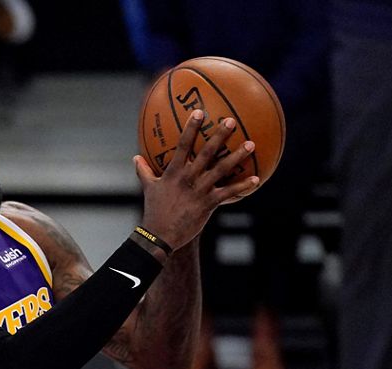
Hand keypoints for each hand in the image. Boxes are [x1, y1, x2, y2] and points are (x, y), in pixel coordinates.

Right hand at [134, 109, 257, 252]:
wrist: (160, 234)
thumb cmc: (154, 210)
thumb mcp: (148, 188)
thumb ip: (143, 171)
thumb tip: (135, 157)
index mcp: (173, 172)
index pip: (182, 145)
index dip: (191, 128)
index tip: (199, 112)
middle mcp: (188, 178)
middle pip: (206, 152)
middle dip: (219, 136)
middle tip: (231, 121)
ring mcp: (200, 190)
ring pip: (221, 170)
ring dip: (237, 156)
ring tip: (251, 143)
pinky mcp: (208, 204)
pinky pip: (229, 193)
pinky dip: (242, 186)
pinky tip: (256, 179)